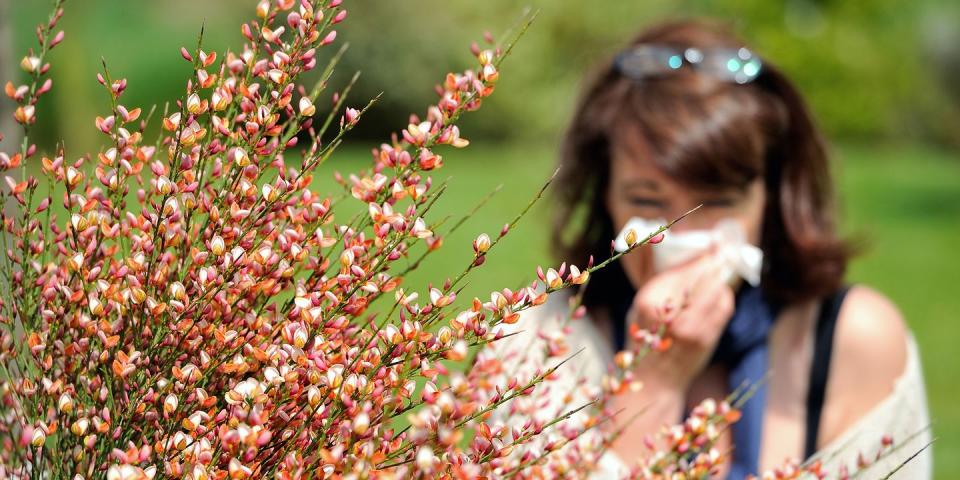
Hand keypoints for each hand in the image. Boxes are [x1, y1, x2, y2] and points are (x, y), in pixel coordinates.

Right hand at [628, 247, 734, 392]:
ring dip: (721, 280)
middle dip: (715, 262)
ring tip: (720, 274)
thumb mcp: (642, 306)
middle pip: (703, 276)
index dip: (701, 256)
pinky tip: (720, 294)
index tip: (713, 246)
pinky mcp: (707, 338)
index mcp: (649, 301)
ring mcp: (691, 327)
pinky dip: (725, 296)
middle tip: (723, 250)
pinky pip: (724, 307)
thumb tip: (693, 256)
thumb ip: (664, 284)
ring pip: (718, 289)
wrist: (653, 379)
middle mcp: (670, 313)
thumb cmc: (645, 339)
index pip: (683, 269)